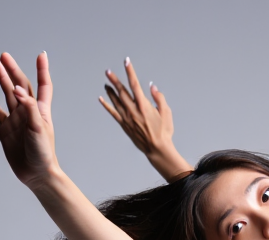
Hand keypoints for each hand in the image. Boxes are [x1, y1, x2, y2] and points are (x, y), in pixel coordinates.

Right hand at [0, 52, 59, 187]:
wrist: (37, 174)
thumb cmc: (43, 152)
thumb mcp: (38, 128)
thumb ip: (29, 108)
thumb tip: (18, 89)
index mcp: (40, 110)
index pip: (42, 85)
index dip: (42, 70)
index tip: (41, 55)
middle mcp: (27, 112)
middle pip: (20, 85)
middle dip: (13, 70)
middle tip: (4, 56)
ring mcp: (16, 120)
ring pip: (8, 95)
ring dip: (2, 80)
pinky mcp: (6, 131)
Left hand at [100, 57, 191, 181]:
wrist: (157, 149)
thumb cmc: (164, 131)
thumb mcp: (166, 112)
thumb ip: (159, 98)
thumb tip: (152, 87)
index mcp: (144, 105)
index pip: (135, 84)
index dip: (130, 71)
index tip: (126, 62)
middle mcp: (133, 110)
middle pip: (122, 91)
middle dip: (114, 80)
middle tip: (108, 71)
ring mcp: (127, 118)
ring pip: (116, 101)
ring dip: (110, 91)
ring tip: (106, 83)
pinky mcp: (124, 125)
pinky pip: (113, 113)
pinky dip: (106, 105)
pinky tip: (101, 99)